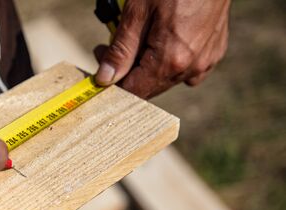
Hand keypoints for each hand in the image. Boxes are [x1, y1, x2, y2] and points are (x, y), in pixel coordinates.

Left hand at [95, 0, 230, 98]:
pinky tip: (165, 40)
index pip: (134, 90)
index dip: (113, 80)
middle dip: (128, 70)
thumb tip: (105, 78)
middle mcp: (191, 68)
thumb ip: (121, 50)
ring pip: (166, 78)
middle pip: (150, 87)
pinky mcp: (214, 52)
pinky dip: (171, 60)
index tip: (102, 57)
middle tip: (113, 43)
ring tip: (139, 36)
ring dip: (148, 65)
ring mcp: (205, 62)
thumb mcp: (137, 12)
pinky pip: (187, 69)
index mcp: (170, 60)